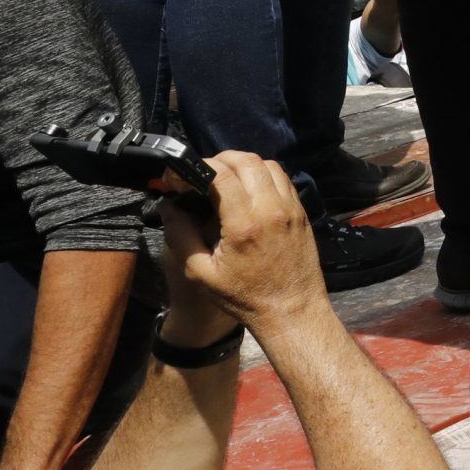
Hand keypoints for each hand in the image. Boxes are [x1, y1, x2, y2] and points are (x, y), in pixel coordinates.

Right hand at [156, 152, 326, 334]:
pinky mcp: (301, 212)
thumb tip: (167, 206)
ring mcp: (291, 208)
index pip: (222, 175)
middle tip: (202, 172)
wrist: (292, 309)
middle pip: (248, 161)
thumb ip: (181, 235)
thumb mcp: (201, 273)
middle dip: (221, 159)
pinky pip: (283, 179)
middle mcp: (272, 209)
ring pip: (269, 165)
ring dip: (244, 164)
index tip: (182, 175)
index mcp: (245, 224)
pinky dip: (264, 174)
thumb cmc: (244, 296)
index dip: (198, 166)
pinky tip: (249, 189)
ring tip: (224, 178)